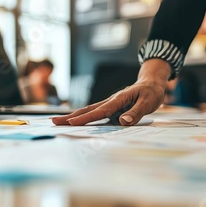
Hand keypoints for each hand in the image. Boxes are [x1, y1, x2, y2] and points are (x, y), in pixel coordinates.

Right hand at [52, 59, 171, 125]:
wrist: (152, 84)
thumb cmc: (151, 93)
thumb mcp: (148, 102)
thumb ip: (136, 113)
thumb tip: (123, 122)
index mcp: (119, 99)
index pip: (100, 111)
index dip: (86, 118)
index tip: (72, 123)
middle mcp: (111, 101)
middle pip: (88, 110)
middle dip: (71, 116)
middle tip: (54, 121)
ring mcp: (110, 104)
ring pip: (89, 110)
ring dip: (74, 116)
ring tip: (58, 121)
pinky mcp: (111, 107)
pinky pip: (95, 112)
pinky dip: (84, 116)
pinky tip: (75, 121)